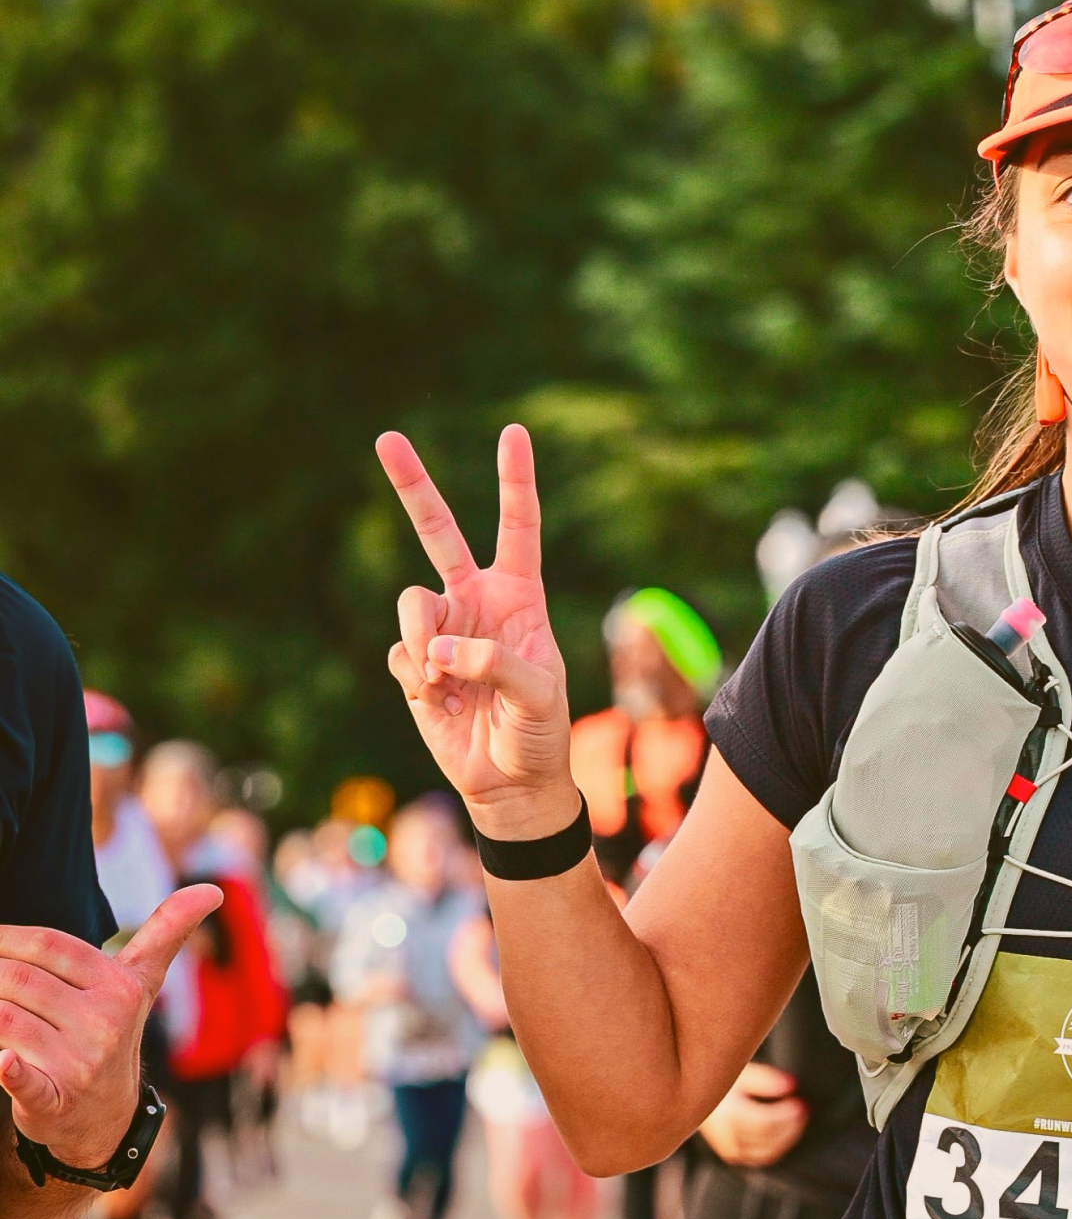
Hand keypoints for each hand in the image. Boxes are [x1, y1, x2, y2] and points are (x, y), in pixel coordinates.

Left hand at [0, 886, 222, 1164]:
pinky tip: (3, 1060)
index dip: (6, 939)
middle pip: (16, 978)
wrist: (102, 1117)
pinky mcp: (53, 1100)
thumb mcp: (141, 984)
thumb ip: (168, 931)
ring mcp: (81, 1065)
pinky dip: (6, 1069)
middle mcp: (106, 1026)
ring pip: (2, 1018)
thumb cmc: (108, 1033)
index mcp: (122, 988)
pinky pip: (20, 1078)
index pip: (46, 943)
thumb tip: (212, 890)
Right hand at [375, 424, 581, 840]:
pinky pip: (402, 655)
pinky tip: (441, 703)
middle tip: (386, 438)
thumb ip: (495, 661)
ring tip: (443, 681)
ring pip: (411, 606)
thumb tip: (440, 649)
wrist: (510, 783)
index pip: (518, 528)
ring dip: (423, 642)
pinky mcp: (415, 664)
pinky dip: (418, 679)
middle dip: (413, 485)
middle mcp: (477, 603)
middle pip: (438, 532)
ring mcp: (443, 631)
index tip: (514, 434)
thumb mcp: (538, 695)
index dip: (515, 481)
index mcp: (519, 598)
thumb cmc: (539, 735)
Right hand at [700, 1063, 810, 1167]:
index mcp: (727, 1114)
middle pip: (768, 1138)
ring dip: (787, 1137)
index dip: (786, 1115)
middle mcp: (727, 1136)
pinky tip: (787, 1133)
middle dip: (791, 1125)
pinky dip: (778, 1146)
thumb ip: (766, 1079)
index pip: (764, 1122)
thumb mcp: (741, 1074)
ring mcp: (729, 1149)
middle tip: (804, 1110)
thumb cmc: (721, 1083)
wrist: (697, 1097)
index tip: (801, 1104)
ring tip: (798, 1120)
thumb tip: (791, 1085)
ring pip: (767, 1151)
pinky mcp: (733, 1155)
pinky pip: (761, 1156)